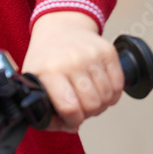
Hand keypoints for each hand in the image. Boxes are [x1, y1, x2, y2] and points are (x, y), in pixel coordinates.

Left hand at [22, 11, 123, 131]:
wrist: (60, 26)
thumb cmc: (46, 58)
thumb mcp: (34, 80)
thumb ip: (45, 110)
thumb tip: (68, 127)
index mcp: (49, 71)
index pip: (69, 108)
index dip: (73, 121)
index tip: (71, 120)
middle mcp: (71, 62)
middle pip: (92, 105)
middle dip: (87, 113)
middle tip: (80, 108)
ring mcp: (91, 55)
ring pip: (107, 97)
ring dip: (100, 104)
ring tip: (88, 97)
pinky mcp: (108, 52)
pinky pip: (118, 85)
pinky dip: (112, 94)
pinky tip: (99, 89)